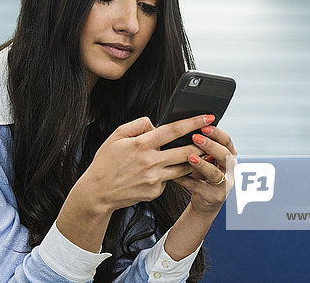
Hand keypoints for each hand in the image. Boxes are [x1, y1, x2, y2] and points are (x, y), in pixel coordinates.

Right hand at [76, 115, 212, 213]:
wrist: (97, 193)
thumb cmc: (106, 162)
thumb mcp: (116, 136)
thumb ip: (138, 125)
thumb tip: (156, 125)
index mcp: (142, 145)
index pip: (174, 130)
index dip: (194, 122)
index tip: (208, 116)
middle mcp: (151, 162)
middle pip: (187, 151)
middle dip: (203, 143)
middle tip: (212, 137)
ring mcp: (154, 179)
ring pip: (184, 168)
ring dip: (195, 160)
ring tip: (201, 152)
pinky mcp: (155, 191)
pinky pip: (170, 179)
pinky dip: (172, 173)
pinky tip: (170, 169)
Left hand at [173, 126, 236, 215]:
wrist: (204, 200)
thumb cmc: (204, 174)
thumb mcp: (207, 158)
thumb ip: (202, 145)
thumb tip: (188, 125)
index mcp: (230, 156)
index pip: (227, 141)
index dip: (217, 133)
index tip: (204, 126)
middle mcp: (230, 169)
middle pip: (224, 155)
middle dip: (210, 146)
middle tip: (196, 137)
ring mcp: (224, 184)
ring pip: (214, 173)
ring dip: (202, 164)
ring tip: (190, 157)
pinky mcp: (213, 196)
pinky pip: (199, 187)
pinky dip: (187, 180)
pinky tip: (176, 175)